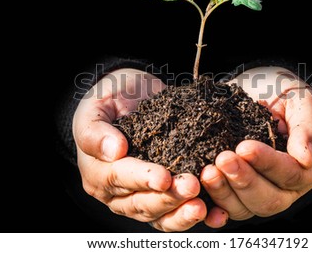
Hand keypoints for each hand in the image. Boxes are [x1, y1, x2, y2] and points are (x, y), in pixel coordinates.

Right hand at [73, 68, 212, 231]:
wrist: (131, 96)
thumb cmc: (109, 100)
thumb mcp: (95, 108)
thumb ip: (95, 131)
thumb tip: (113, 151)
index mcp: (99, 173)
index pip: (120, 179)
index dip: (143, 179)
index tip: (164, 178)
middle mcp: (118, 193)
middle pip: (142, 203)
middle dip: (169, 198)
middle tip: (192, 186)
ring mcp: (142, 197)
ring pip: (161, 216)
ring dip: (183, 213)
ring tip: (202, 207)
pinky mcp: (164, 195)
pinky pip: (178, 213)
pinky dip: (197, 215)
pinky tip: (216, 214)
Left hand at [201, 67, 311, 221]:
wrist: (260, 91)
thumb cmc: (286, 95)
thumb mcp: (302, 103)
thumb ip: (308, 128)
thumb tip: (305, 159)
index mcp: (306, 169)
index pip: (290, 174)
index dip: (267, 164)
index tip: (244, 147)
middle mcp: (285, 189)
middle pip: (268, 200)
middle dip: (243, 181)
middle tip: (223, 159)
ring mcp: (259, 194)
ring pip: (244, 208)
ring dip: (223, 192)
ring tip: (207, 171)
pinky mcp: (235, 194)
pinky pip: (223, 207)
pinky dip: (211, 205)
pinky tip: (197, 193)